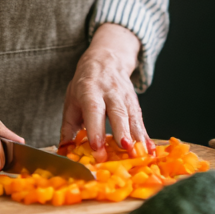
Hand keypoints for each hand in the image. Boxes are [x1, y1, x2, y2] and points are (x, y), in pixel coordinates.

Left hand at [60, 23, 151, 161]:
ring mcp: (125, 97)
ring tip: (141, 153)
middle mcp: (110, 92)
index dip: (95, 128)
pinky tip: (150, 150)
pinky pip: (140, 121)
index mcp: (90, 90)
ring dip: (138, 136)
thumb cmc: (85, 84)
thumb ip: (68, 127)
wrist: (106, 60)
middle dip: (122, 131)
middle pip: (117, 112)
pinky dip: (146, 136)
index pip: (93, 109)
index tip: (96, 146)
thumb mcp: (71, 100)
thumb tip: (65, 151)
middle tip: (125, 148)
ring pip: (132, 117)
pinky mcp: (135, 103)